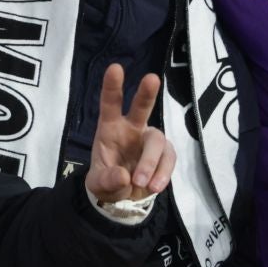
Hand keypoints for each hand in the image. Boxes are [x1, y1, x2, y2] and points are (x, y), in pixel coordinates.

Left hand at [86, 65, 173, 204]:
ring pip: (157, 142)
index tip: (115, 68)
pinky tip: (154, 187)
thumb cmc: (108, 180)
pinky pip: (169, 159)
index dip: (112, 86)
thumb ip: (107, 180)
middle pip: (142, 107)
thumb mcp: (99, 185)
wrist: (124, 198)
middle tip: (151, 79)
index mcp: (110, 128)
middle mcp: (132, 128)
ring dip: (149, 163)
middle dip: (146, 93)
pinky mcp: (165, 155)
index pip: (110, 104)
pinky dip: (162, 174)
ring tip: (140, 183)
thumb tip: (124, 176)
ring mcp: (150, 141)